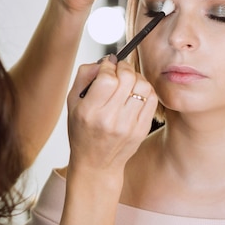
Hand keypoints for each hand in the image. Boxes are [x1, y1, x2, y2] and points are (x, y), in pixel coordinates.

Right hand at [66, 57, 156, 176]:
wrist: (96, 163)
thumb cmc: (82, 131)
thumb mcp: (72, 103)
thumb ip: (84, 76)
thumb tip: (104, 61)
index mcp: (90, 112)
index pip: (107, 78)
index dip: (108, 65)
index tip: (107, 65)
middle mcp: (110, 119)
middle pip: (128, 78)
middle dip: (124, 67)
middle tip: (119, 68)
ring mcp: (129, 126)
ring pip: (143, 86)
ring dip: (136, 77)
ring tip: (128, 80)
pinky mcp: (142, 129)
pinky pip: (152, 99)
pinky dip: (145, 89)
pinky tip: (136, 92)